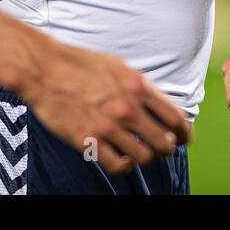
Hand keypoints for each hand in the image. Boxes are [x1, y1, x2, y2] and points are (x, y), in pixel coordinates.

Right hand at [22, 40, 192, 174]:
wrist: (44, 69)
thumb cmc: (80, 63)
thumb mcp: (119, 65)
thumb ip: (140, 86)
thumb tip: (158, 102)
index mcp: (138, 86)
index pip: (176, 118)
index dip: (185, 132)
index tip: (184, 137)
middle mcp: (127, 108)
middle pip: (165, 142)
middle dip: (168, 148)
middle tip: (164, 148)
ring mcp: (107, 127)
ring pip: (144, 157)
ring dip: (145, 157)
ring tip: (139, 151)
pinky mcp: (88, 141)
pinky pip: (117, 166)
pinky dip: (124, 166)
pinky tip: (122, 159)